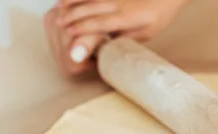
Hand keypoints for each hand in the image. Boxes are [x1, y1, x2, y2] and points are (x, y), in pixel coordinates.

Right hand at [44, 0, 188, 75]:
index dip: (84, 28)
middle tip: (58, 24)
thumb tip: (106, 46)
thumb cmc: (159, 15)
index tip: (70, 32)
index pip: (102, 23)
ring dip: (72, 4)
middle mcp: (119, 3)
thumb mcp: (146, 33)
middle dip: (73, 16)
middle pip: (91, 8)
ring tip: (58, 10)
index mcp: (128, 18)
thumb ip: (125, 37)